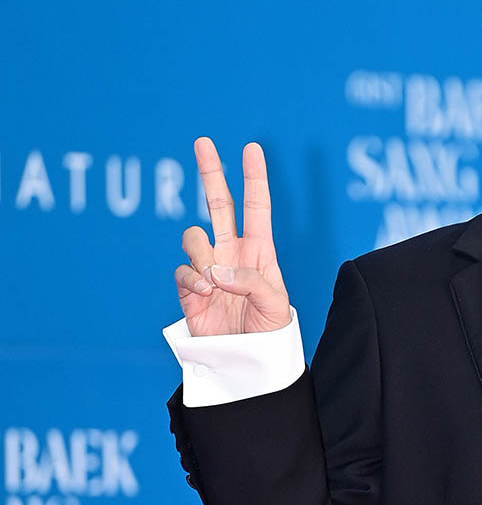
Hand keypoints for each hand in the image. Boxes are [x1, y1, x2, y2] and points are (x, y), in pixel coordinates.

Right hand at [173, 137, 290, 335]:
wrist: (248, 363)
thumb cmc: (270, 332)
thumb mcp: (275, 303)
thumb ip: (250, 280)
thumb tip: (215, 270)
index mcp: (259, 250)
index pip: (257, 206)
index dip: (254, 177)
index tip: (252, 148)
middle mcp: (231, 253)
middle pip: (218, 204)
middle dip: (210, 172)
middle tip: (203, 141)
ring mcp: (208, 269)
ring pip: (193, 236)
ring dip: (201, 253)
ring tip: (214, 280)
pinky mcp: (188, 289)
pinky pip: (182, 270)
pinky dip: (191, 279)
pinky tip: (204, 293)